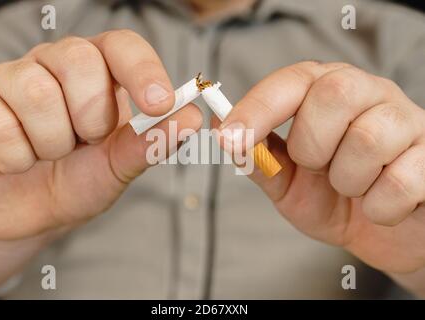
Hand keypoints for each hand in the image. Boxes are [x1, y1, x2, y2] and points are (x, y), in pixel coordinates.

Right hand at [0, 30, 201, 293]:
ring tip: (51, 153)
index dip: (143, 70)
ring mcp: (14, 79)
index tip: (159, 104)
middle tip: (85, 142)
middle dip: (90, 117)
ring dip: (52, 142)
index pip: (122, 46)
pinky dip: (17, 156)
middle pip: (79, 60)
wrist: (24, 213)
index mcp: (99, 74)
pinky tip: (19, 160)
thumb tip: (194, 118)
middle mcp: (56, 65)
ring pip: (37, 92)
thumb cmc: (74, 182)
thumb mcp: (118, 167)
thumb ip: (151, 143)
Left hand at [218, 61, 424, 275]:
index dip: (257, 107)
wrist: (383, 233)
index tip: (231, 136)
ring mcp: (407, 122)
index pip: (291, 81)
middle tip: (317, 168)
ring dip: (347, 181)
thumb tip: (221, 130)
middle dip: (312, 146)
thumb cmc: (333, 201)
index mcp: (328, 92)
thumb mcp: (287, 183)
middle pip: (334, 94)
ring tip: (352, 188)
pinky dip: (378, 208)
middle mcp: (370, 95)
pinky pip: (401, 182)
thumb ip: (258, 158)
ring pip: (368, 139)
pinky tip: (380, 206)